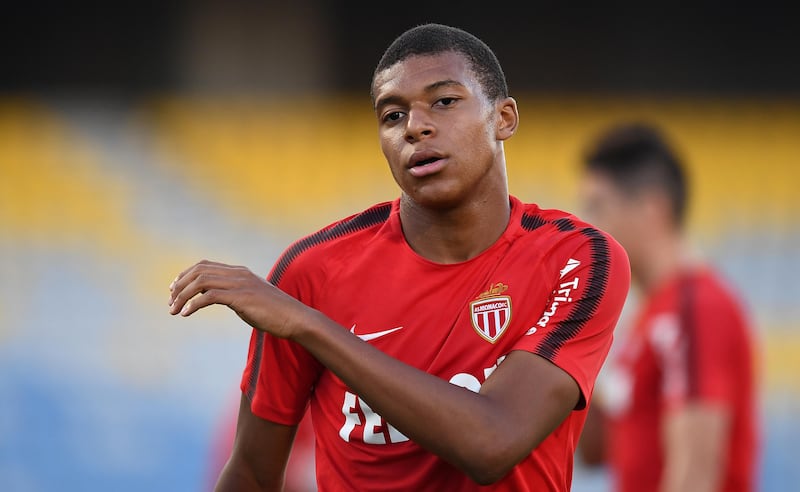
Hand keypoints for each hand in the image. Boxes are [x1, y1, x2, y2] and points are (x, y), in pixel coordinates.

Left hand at [168, 259, 305, 337]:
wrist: (294, 318)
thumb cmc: (275, 313)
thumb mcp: (251, 299)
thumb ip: (235, 294)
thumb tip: (217, 298)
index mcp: (240, 272)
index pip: (205, 266)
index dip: (186, 275)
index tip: (174, 290)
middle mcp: (238, 274)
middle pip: (199, 271)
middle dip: (180, 286)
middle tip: (170, 302)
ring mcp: (240, 284)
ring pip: (201, 282)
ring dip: (183, 296)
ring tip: (174, 310)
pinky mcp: (240, 297)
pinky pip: (209, 296)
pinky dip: (194, 304)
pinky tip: (186, 314)